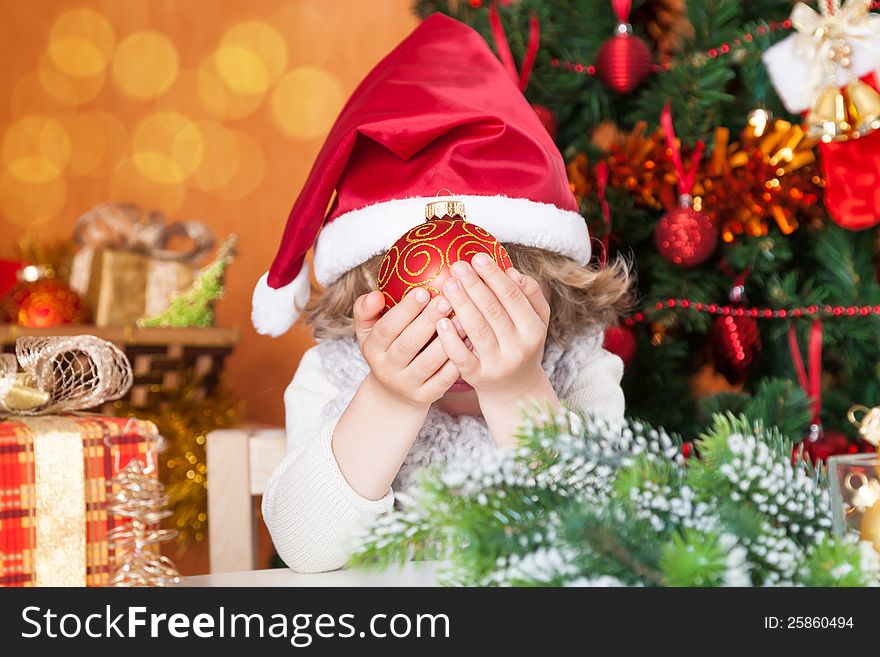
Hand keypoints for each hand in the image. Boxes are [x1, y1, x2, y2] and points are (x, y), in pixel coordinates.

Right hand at [353, 288, 460, 406]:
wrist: (393, 392)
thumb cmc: (386, 349)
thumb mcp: (368, 330)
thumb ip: (366, 309)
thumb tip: (376, 295)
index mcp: (373, 349)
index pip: (387, 328)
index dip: (405, 310)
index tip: (423, 291)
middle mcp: (387, 369)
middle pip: (408, 344)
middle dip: (428, 321)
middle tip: (446, 300)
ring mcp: (407, 385)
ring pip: (429, 362)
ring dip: (447, 340)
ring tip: (462, 318)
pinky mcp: (426, 396)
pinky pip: (444, 378)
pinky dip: (457, 360)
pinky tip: (470, 342)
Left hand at [435, 252, 551, 403]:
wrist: (515, 391)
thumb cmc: (521, 346)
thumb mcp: (535, 322)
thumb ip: (529, 296)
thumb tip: (511, 271)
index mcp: (534, 330)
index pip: (513, 297)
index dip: (494, 276)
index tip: (477, 257)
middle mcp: (518, 348)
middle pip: (493, 310)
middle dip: (474, 285)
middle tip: (457, 266)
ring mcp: (497, 364)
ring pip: (477, 330)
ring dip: (461, 304)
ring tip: (448, 284)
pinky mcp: (477, 377)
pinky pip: (461, 356)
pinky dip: (450, 338)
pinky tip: (439, 321)